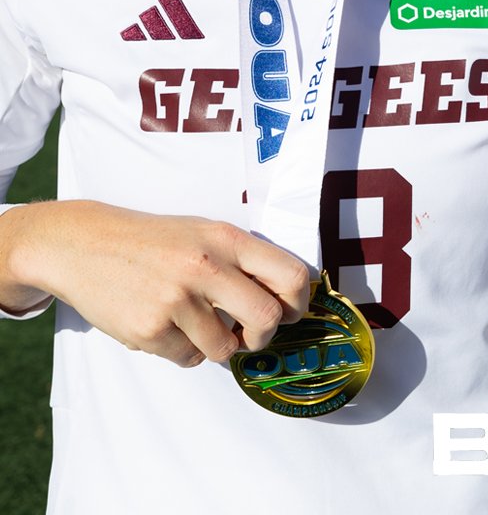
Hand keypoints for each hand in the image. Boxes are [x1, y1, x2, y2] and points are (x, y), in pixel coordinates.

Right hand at [0, 201, 310, 366]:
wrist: (86, 244)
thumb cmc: (156, 241)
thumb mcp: (206, 233)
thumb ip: (243, 260)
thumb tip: (284, 300)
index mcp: (228, 239)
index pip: (290, 275)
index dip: (298, 302)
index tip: (289, 312)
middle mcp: (207, 267)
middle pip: (266, 319)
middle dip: (263, 335)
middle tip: (250, 334)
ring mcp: (177, 300)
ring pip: (224, 348)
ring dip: (218, 346)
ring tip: (197, 325)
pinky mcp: (149, 330)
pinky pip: (188, 358)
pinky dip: (184, 352)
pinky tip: (167, 328)